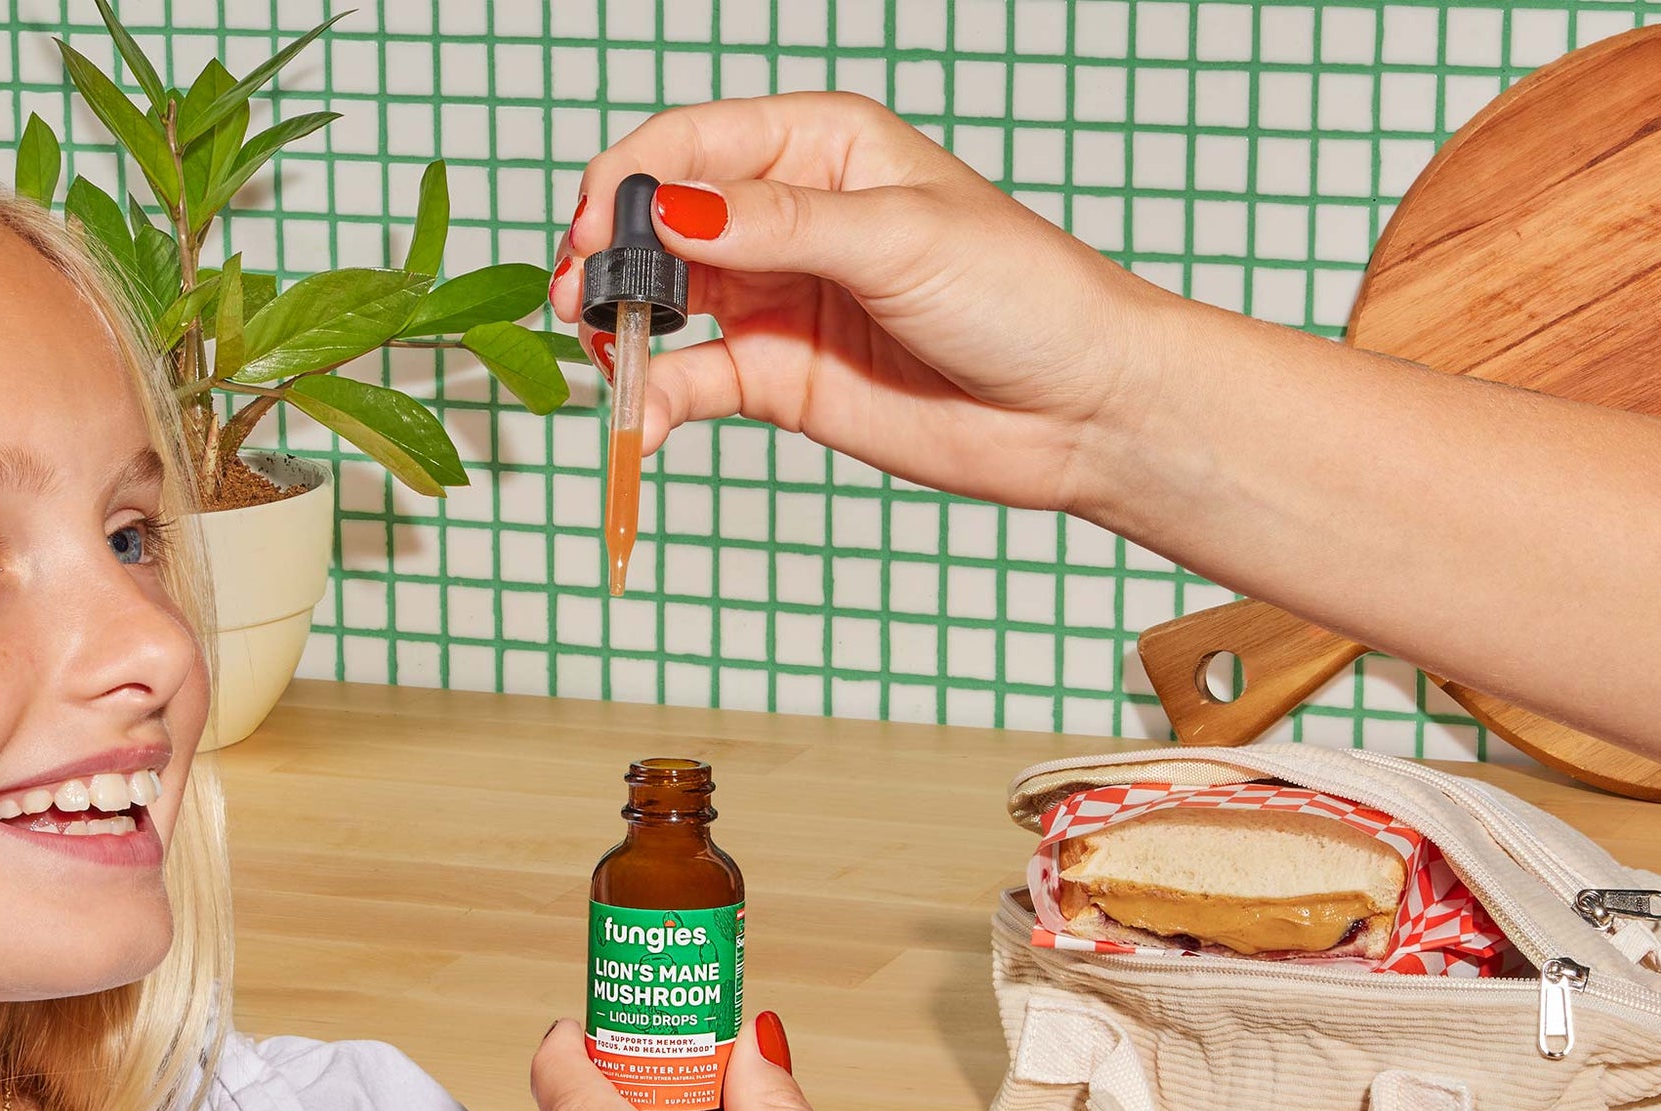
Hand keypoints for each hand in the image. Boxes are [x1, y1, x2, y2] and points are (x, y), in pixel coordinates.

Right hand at [549, 92, 1166, 512]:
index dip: (630, 179)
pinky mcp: (779, 379)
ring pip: (666, 302)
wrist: (1077, 409)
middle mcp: (786, 218)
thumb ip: (776, 225)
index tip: (595, 226)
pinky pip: (694, 382)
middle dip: (609, 252)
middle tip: (583, 295)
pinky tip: (643, 416)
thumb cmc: (1020, 295)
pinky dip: (657, 398)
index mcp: (818, 147)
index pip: (693, 143)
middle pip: (661, 221)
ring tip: (601, 350)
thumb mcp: (897, 238)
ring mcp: (777, 301)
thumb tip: (668, 210)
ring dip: (621, 324)